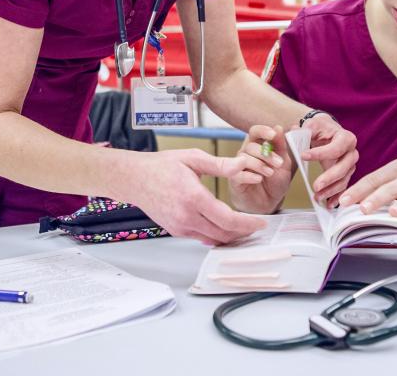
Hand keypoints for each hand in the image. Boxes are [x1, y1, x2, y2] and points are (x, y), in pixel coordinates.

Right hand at [125, 148, 265, 245]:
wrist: (134, 178)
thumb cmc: (162, 166)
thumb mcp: (192, 158)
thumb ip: (220, 164)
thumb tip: (242, 164)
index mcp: (194, 198)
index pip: (228, 220)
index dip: (248, 224)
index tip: (262, 223)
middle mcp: (187, 217)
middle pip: (224, 234)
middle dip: (243, 232)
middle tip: (256, 226)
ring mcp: (180, 226)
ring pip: (213, 239)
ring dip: (230, 235)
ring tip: (244, 227)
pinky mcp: (176, 230)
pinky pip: (201, 237)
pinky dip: (215, 234)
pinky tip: (223, 226)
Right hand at [229, 125, 293, 213]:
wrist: (269, 204)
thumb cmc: (274, 182)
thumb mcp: (283, 163)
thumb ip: (281, 146)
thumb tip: (278, 128)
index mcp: (257, 146)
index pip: (255, 131)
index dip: (263, 131)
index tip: (273, 134)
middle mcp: (245, 153)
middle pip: (250, 145)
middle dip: (266, 154)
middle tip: (279, 163)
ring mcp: (238, 166)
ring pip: (244, 158)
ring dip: (260, 165)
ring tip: (270, 173)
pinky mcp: (234, 180)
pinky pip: (238, 173)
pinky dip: (250, 175)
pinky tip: (259, 179)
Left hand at [302, 114, 358, 207]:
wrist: (327, 132)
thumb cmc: (320, 128)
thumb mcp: (313, 125)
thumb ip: (305, 129)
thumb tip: (295, 130)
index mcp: (346, 138)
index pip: (335, 148)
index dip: (320, 153)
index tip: (303, 156)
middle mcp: (352, 152)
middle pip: (343, 167)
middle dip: (329, 178)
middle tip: (315, 186)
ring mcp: (350, 165)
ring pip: (344, 180)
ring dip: (331, 190)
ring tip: (318, 197)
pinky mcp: (346, 175)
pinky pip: (343, 187)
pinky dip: (336, 197)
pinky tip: (328, 204)